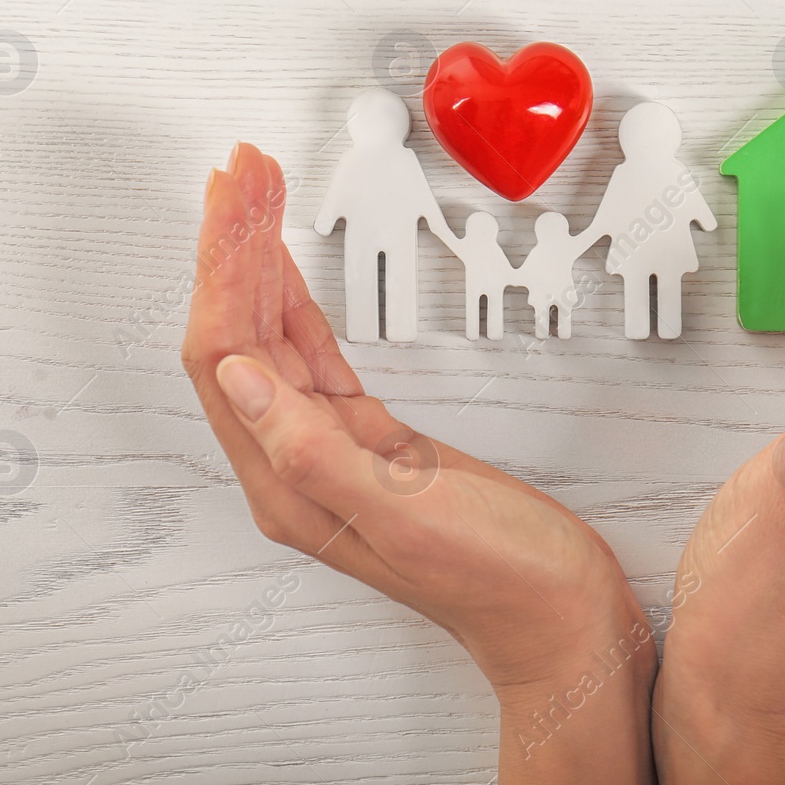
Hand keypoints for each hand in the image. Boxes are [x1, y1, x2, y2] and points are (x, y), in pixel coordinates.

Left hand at [181, 143, 656, 784]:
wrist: (559, 614)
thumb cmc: (498, 576)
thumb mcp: (405, 512)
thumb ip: (312, 449)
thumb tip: (235, 376)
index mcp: (290, 484)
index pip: (228, 355)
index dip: (225, 269)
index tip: (236, 199)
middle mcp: (296, 466)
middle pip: (239, 334)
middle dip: (234, 245)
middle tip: (241, 169)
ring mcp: (332, 452)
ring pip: (271, 338)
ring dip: (260, 261)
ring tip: (256, 193)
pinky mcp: (372, 440)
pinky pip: (313, 354)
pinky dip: (297, 299)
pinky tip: (287, 268)